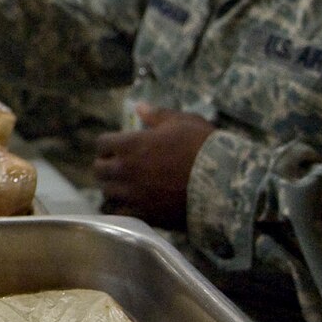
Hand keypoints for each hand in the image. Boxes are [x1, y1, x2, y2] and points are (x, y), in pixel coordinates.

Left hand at [93, 103, 215, 228]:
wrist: (222, 183)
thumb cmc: (202, 147)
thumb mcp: (183, 122)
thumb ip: (157, 115)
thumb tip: (139, 107)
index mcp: (131, 144)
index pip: (102, 143)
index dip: (108, 144)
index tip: (117, 147)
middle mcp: (125, 170)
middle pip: (99, 169)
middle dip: (106, 165)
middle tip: (119, 166)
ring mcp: (132, 194)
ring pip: (106, 192)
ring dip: (113, 187)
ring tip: (125, 186)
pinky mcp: (143, 214)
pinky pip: (119, 214)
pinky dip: (120, 209)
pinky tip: (129, 206)